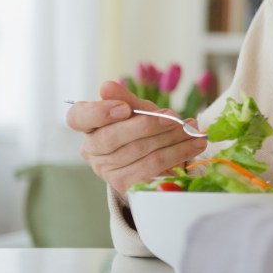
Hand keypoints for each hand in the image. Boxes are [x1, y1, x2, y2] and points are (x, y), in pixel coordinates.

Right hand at [66, 80, 207, 199]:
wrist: (159, 156)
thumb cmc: (143, 126)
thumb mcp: (138, 109)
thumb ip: (126, 99)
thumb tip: (107, 87)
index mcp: (89, 125)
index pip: (78, 117)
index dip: (99, 113)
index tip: (124, 108)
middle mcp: (92, 150)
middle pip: (111, 138)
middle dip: (147, 125)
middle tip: (174, 117)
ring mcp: (106, 170)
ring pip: (138, 151)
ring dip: (171, 138)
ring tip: (192, 129)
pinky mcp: (126, 185)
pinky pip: (152, 167)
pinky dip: (178, 153)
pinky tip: (194, 144)